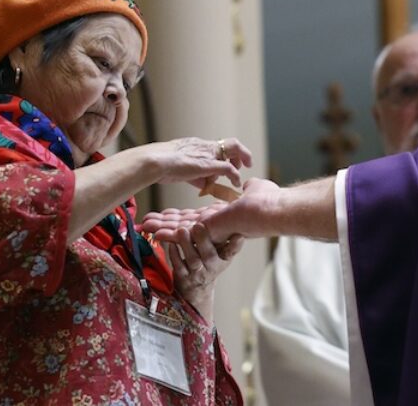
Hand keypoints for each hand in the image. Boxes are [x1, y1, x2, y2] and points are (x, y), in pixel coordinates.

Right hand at [141, 136, 252, 189]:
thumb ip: (194, 175)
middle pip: (231, 143)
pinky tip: (237, 183)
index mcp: (196, 144)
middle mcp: (205, 146)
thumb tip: (203, 184)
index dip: (225, 153)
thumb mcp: (180, 168)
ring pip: (234, 150)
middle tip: (246, 163)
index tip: (229, 161)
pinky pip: (229, 168)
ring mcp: (209, 153)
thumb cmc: (162, 166)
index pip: (216, 146)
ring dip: (241, 162)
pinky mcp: (209, 164)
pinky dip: (235, 176)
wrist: (156, 162)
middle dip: (241, 153)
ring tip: (241, 175)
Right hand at [141, 177, 280, 243]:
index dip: (176, 217)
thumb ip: (245, 189)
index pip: (193, 218)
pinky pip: (186, 233)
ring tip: (144, 228)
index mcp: (220, 217)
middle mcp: (213, 225)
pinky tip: (154, 233)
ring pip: (181, 231)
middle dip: (163, 225)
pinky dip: (168, 233)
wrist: (273, 209)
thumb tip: (243, 184)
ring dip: (161, 229)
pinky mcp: (210, 230)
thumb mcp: (253, 190)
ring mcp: (211, 230)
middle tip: (145, 224)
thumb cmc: (267, 199)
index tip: (162, 216)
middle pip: (183, 225)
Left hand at [163, 222, 244, 323]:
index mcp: (223, 260)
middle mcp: (211, 268)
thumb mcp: (221, 254)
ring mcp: (197, 273)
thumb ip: (225, 239)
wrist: (197, 290)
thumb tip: (232, 218)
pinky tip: (171, 242)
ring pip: (193, 260)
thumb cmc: (209, 263)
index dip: (236, 245)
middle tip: (198, 225)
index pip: (231, 252)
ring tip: (182, 230)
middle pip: (209, 255)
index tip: (239, 235)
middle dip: (203, 240)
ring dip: (187, 245)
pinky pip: (178, 265)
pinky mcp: (182, 277)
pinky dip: (174, 253)